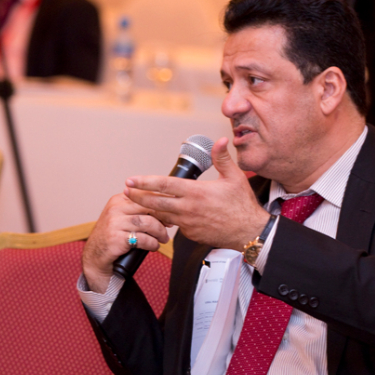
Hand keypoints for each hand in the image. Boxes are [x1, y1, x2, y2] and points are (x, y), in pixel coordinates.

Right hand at [82, 193, 169, 292]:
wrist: (95, 257)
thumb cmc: (114, 236)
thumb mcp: (123, 218)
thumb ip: (138, 210)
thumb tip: (165, 208)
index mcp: (118, 200)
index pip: (145, 196)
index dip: (161, 204)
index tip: (170, 212)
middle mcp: (115, 209)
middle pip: (149, 207)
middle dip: (163, 217)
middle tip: (170, 225)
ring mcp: (114, 223)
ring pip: (148, 223)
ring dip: (160, 232)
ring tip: (163, 239)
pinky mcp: (116, 239)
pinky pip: (143, 239)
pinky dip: (152, 243)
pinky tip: (154, 246)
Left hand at [124, 138, 269, 250]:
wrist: (248, 232)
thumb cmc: (242, 205)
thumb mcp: (234, 177)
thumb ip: (222, 158)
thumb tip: (220, 140)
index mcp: (196, 192)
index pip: (164, 185)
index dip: (145, 182)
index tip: (131, 179)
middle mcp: (188, 209)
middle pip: (155, 203)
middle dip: (138, 196)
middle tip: (125, 190)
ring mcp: (188, 223)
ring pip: (162, 215)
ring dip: (149, 208)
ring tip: (137, 201)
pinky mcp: (190, 234)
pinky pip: (175, 225)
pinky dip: (168, 219)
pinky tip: (164, 214)